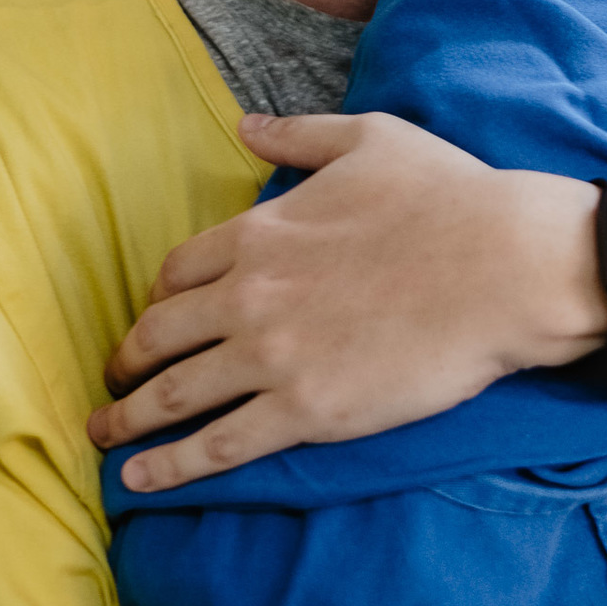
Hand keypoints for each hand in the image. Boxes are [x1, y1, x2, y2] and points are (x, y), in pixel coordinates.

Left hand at [90, 112, 606, 491]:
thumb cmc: (448, 197)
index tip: (155, 318)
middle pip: (158, 335)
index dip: (157, 299)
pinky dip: (170, 467)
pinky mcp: (306, 412)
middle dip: (126, 361)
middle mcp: (249, 295)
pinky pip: (219, 445)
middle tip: (111, 382)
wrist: (505, 266)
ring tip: (102, 437)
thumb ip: (298, 134)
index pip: (177, 272)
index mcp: (259, 233)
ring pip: (174, 395)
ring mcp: (273, 357)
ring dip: (127, 419)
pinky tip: (141, 481)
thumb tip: (245, 124)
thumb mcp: (369, 139)